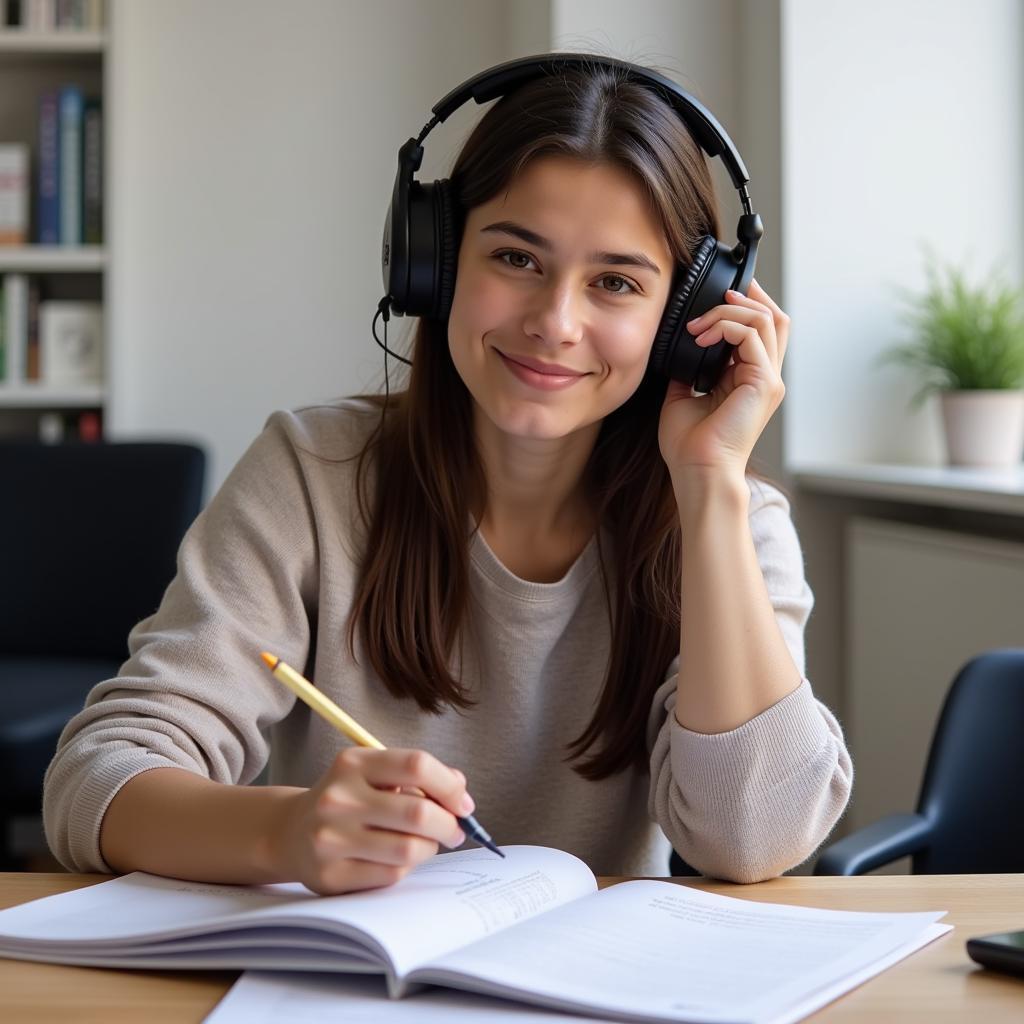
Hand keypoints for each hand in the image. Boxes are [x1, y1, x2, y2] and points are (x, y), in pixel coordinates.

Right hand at [271, 748, 473, 894]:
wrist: (291, 831)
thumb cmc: (350, 799)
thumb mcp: (377, 774)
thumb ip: (419, 776)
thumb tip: (460, 790)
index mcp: (354, 763)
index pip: (416, 765)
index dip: (449, 786)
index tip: (463, 804)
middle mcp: (339, 797)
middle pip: (418, 812)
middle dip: (448, 825)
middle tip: (455, 831)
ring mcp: (331, 838)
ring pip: (408, 850)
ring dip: (429, 849)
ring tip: (425, 844)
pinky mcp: (330, 875)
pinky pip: (390, 876)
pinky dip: (405, 869)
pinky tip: (396, 859)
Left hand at [658, 279, 789, 482]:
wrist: (697, 471)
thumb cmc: (690, 444)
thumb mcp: (683, 395)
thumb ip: (689, 367)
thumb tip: (679, 345)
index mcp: (751, 379)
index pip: (761, 330)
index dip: (745, 305)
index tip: (715, 295)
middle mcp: (766, 377)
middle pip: (775, 318)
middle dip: (748, 295)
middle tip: (719, 288)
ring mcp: (769, 380)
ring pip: (766, 319)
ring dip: (728, 312)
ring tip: (698, 326)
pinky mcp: (764, 384)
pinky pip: (753, 335)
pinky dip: (726, 327)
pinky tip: (701, 338)